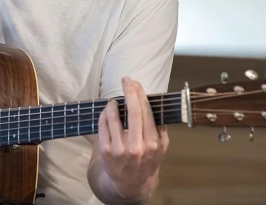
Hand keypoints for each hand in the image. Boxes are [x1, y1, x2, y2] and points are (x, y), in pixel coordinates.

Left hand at [97, 77, 168, 201]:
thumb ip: (161, 131)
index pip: (147, 114)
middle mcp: (137, 146)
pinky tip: (107, 110)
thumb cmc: (147, 162)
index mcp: (153, 144)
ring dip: (113, 104)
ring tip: (114, 100)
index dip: (141, 96)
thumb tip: (157, 108)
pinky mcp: (105, 150)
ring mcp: (119, 149)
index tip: (137, 84)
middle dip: (129, 92)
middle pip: (133, 112)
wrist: (130, 184)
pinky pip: (103, 126)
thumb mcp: (161, 150)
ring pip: (114, 117)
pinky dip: (104, 114)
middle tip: (126, 80)